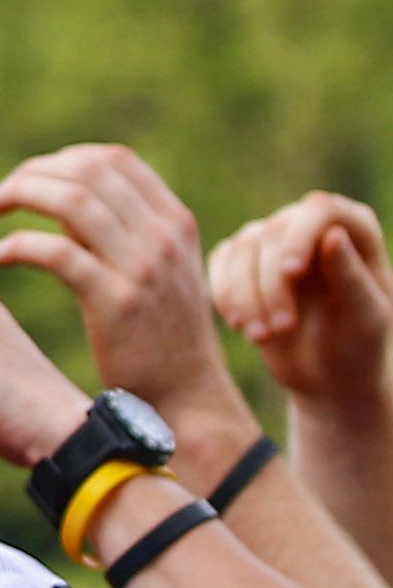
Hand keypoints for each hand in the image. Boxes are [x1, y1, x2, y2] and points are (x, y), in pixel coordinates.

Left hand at [0, 143, 249, 441]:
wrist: (185, 395)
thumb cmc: (157, 333)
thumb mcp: (152, 269)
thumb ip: (116, 229)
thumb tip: (62, 195)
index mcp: (175, 222)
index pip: (114, 160)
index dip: (63, 159)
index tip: (29, 178)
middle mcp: (163, 236)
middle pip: (88, 171)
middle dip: (32, 173)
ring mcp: (143, 267)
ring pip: (72, 201)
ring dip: (20, 195)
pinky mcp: (115, 302)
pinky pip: (56, 252)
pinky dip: (19, 245)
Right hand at [211, 192, 392, 409]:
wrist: (328, 377)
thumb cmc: (359, 348)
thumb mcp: (366, 319)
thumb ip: (351, 277)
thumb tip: (333, 234)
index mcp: (356, 231)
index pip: (321, 210)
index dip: (301, 236)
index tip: (292, 274)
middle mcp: (312, 228)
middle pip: (274, 232)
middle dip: (271, 284)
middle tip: (283, 329)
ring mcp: (274, 243)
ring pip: (241, 248)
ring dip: (245, 295)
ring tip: (262, 337)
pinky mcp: (244, 263)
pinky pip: (219, 263)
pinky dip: (223, 294)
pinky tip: (241, 325)